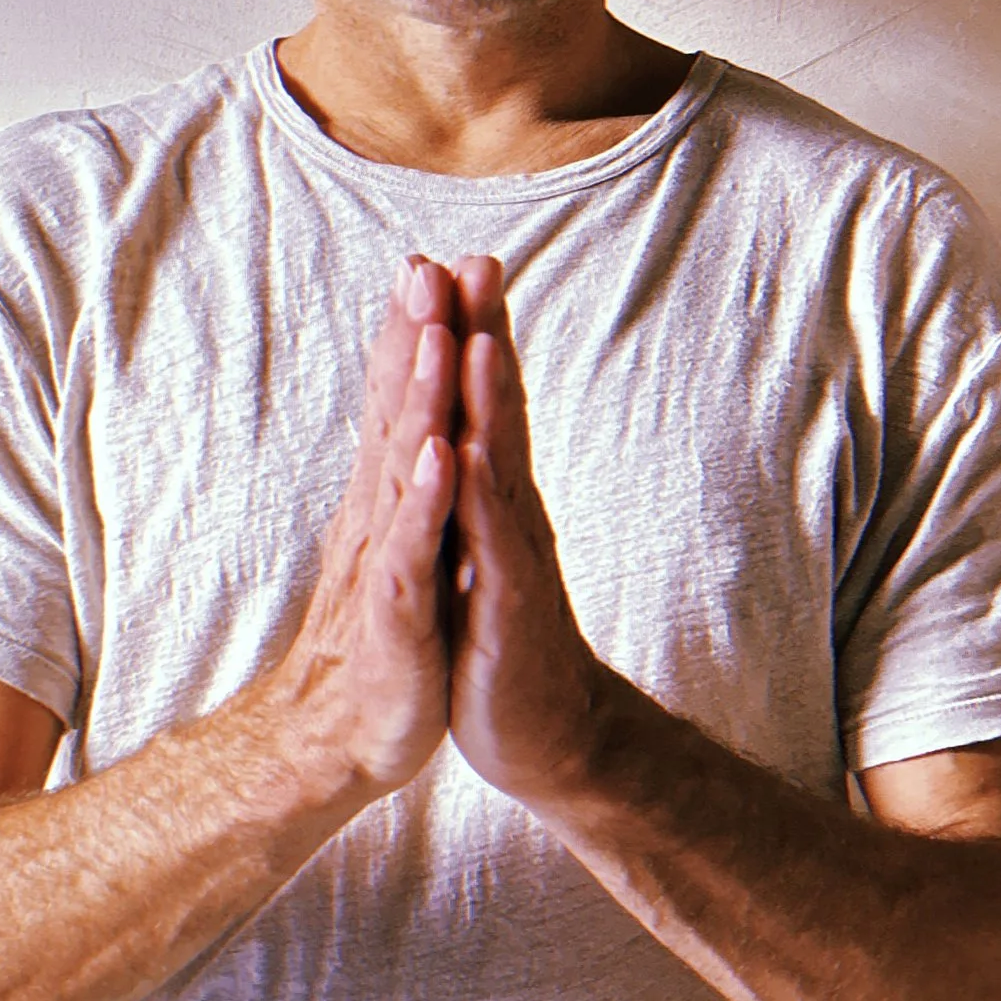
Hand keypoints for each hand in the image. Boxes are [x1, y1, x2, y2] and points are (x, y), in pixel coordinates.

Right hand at [269, 257, 458, 798]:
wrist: (345, 741)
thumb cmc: (383, 642)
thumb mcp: (396, 550)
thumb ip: (398, 483)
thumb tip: (410, 421)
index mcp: (389, 501)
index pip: (398, 404)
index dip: (413, 335)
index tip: (429, 263)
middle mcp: (380, 519)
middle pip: (396, 415)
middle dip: (415, 339)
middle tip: (425, 266)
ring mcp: (386, 563)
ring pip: (402, 468)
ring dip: (418, 400)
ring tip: (436, 335)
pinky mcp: (397, 616)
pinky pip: (411, 551)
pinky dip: (425, 503)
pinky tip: (439, 458)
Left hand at [445, 256, 608, 802]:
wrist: (549, 739)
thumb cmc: (504, 643)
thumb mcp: (482, 553)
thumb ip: (478, 489)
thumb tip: (461, 426)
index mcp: (496, 501)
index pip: (484, 405)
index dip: (470, 334)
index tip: (451, 262)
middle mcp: (511, 516)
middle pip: (498, 412)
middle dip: (483, 336)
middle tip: (471, 261)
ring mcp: (513, 561)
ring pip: (498, 467)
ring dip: (488, 402)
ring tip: (475, 336)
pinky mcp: (506, 612)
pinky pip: (490, 548)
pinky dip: (477, 502)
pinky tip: (466, 457)